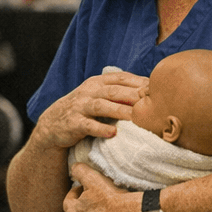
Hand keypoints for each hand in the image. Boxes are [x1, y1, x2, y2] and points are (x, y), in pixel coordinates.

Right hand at [31, 71, 145, 150]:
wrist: (53, 123)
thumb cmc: (84, 109)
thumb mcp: (99, 95)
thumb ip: (119, 92)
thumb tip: (151, 92)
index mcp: (97, 82)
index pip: (121, 78)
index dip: (139, 82)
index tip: (158, 89)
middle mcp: (88, 91)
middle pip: (114, 91)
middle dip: (134, 96)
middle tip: (154, 104)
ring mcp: (80, 107)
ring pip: (102, 106)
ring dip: (121, 111)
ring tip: (137, 118)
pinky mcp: (73, 124)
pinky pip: (88, 126)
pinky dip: (101, 129)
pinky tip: (114, 133)